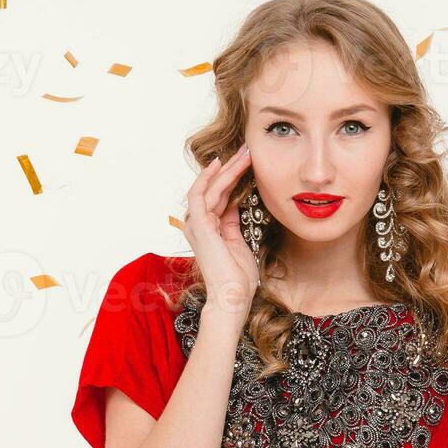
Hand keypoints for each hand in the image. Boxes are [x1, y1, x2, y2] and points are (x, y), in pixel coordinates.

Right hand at [182, 145, 257, 317]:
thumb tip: (240, 202)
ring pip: (209, 187)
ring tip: (243, 154)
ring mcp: (196, 225)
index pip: (221, 196)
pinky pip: (200, 195)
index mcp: (210, 228)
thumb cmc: (238, 278)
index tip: (250, 163)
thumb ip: (235, 222)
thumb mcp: (240, 242)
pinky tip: (221, 165)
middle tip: (248, 150)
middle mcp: (199, 224)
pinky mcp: (199, 226)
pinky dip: (209, 178)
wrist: (232, 297)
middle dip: (231, 168)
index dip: (234, 178)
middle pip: (214, 188)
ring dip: (226, 169)